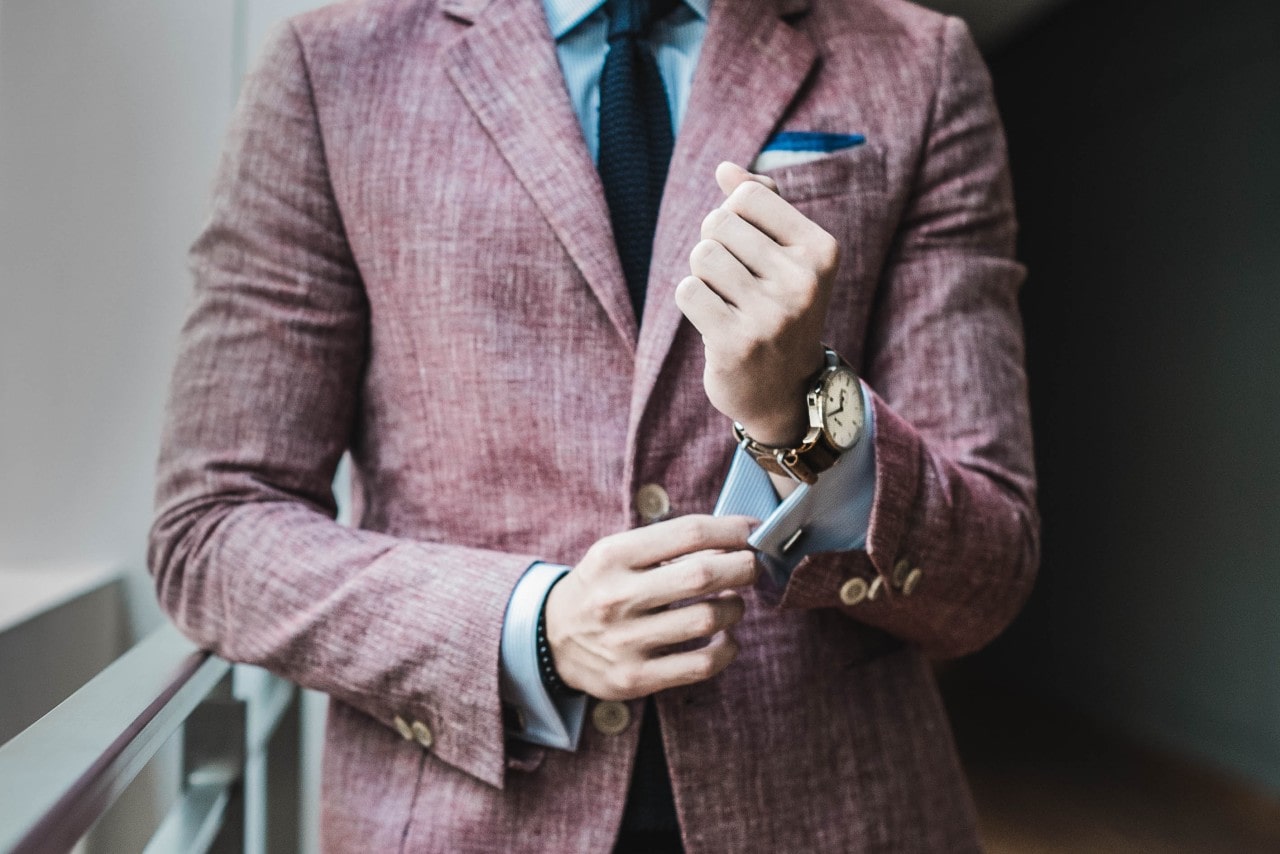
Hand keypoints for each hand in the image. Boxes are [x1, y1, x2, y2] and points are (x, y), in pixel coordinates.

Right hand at [544, 515, 758, 700]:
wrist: (551, 639)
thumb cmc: (601, 588)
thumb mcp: (619, 555)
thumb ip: (670, 547)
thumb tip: (735, 543)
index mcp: (614, 556)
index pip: (688, 532)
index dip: (733, 529)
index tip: (754, 531)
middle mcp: (617, 596)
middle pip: (702, 575)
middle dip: (743, 567)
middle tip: (752, 567)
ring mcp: (625, 641)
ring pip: (708, 619)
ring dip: (734, 608)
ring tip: (731, 602)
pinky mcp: (635, 678)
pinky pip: (701, 665)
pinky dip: (727, 649)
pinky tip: (725, 639)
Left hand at [675, 161, 841, 445]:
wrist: (785, 389)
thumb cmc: (780, 307)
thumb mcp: (786, 254)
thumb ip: (762, 204)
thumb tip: (725, 168)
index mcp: (821, 250)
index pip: (747, 196)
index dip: (733, 216)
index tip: (749, 250)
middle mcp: (803, 281)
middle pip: (718, 223)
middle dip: (715, 246)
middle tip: (736, 283)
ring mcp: (771, 314)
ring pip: (701, 256)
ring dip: (702, 275)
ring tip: (727, 301)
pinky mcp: (736, 343)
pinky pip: (687, 291)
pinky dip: (692, 302)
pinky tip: (715, 322)